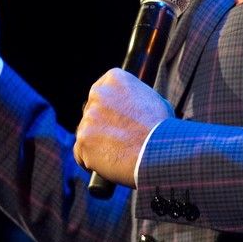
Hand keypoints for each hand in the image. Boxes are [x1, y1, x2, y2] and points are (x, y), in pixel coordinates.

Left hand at [73, 68, 173, 186]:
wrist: (159, 152)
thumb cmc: (162, 128)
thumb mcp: (153, 100)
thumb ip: (134, 98)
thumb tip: (130, 104)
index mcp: (115, 79)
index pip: (102, 91)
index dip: (110, 108)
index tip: (117, 119)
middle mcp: (98, 94)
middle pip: (92, 111)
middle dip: (102, 124)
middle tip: (120, 138)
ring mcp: (88, 118)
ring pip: (86, 132)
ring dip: (97, 142)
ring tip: (118, 152)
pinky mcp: (83, 140)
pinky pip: (81, 153)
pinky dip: (91, 160)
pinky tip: (108, 162)